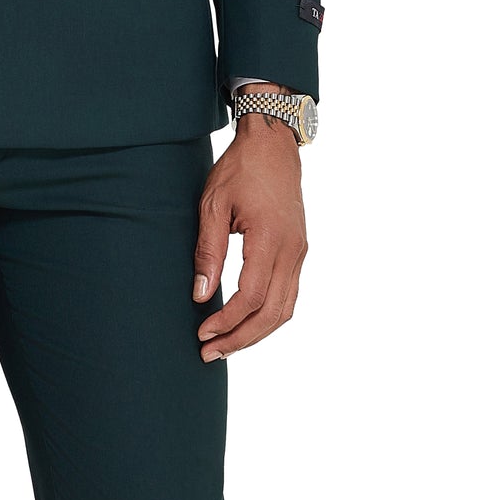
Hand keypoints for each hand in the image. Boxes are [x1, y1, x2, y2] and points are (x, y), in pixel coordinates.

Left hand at [192, 101, 308, 361]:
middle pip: (273, 313)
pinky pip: (288, 295)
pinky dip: (268, 316)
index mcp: (270, 238)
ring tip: (225, 346)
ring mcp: (299, 252)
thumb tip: (200, 295)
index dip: (227, 321)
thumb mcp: (213, 204)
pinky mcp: (298, 251)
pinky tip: (245, 324)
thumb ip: (207, 252)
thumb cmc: (240, 170)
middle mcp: (292, 250)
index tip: (202, 333)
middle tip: (209, 353)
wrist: (273, 145)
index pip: (252, 296)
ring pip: (286, 309)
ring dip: (256, 333)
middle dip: (241, 339)